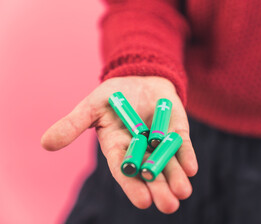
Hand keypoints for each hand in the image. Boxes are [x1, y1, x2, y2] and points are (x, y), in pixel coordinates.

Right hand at [41, 76, 197, 213]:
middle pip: (151, 173)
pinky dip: (186, 157)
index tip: (143, 202)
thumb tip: (45, 144)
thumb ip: (72, 126)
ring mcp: (161, 142)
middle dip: (159, 189)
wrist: (139, 77)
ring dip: (176, 178)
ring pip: (169, 164)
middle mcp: (142, 151)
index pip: (125, 171)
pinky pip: (183, 146)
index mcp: (119, 149)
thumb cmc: (114, 95)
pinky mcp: (177, 132)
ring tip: (182, 193)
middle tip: (169, 205)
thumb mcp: (91, 107)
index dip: (133, 185)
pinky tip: (191, 169)